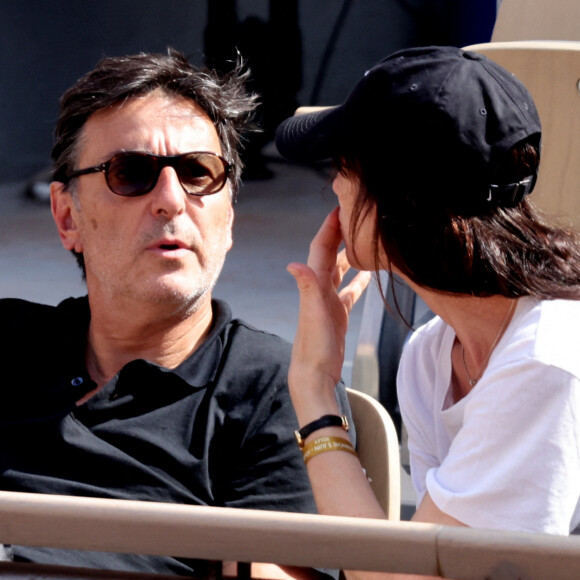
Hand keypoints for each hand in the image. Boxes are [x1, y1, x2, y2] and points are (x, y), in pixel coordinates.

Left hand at [287, 208, 370, 416]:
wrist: (314, 374)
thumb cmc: (314, 346)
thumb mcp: (314, 315)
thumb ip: (307, 288)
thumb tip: (294, 263)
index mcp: (314, 284)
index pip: (320, 248)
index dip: (329, 228)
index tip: (341, 207)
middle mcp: (319, 288)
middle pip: (329, 254)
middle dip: (339, 234)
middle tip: (354, 215)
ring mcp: (328, 301)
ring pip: (339, 270)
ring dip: (348, 254)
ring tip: (363, 239)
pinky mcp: (338, 314)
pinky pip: (349, 291)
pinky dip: (357, 280)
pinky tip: (368, 275)